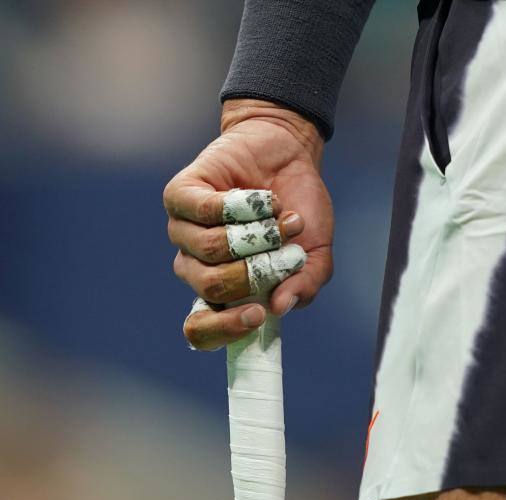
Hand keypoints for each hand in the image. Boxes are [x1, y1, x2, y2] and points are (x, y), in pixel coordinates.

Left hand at [163, 100, 332, 349]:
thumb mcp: (315, 253)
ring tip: (281, 218)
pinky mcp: (180, 196)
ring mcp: (184, 231)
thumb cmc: (299, 208)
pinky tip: (261, 198)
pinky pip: (204, 210)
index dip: (225, 329)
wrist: (290, 154)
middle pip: (211, 288)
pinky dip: (242, 206)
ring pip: (209, 249)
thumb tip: (279, 307)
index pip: (202, 329)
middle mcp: (199, 266)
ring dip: (257, 234)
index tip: (258, 316)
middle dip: (255, 270)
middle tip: (284, 250)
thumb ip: (305, 284)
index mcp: (226, 290)